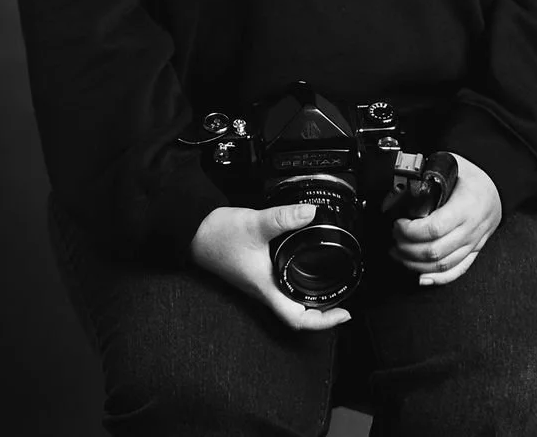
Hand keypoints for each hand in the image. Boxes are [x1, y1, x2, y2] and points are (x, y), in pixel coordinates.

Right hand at [189, 203, 351, 331]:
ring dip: (309, 300)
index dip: (322, 322)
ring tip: (328, 290)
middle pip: (296, 314)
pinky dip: (295, 285)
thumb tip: (310, 213)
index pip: (297, 319)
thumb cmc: (217, 236)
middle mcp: (263, 290)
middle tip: (342, 302)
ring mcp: (258, 282)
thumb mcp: (255, 225)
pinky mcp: (254, 272)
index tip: (343, 315)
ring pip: (288, 301)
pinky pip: (280, 288)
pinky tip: (302, 268)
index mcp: (265, 288)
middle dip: (321, 313)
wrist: (193, 232)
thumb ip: (283, 218)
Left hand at [389, 153, 501, 286]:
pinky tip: (421, 276)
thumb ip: (430, 173)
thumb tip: (406, 180)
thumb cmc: (473, 177)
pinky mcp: (474, 252)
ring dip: (416, 264)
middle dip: (408, 248)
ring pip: (442, 265)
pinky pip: (456, 271)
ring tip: (399, 254)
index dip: (411, 231)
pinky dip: (437, 278)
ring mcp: (473, 243)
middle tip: (395, 238)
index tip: (398, 224)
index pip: (434, 228)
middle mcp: (470, 229)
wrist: (497, 188)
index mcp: (465, 206)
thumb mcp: (452, 166)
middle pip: (435, 251)